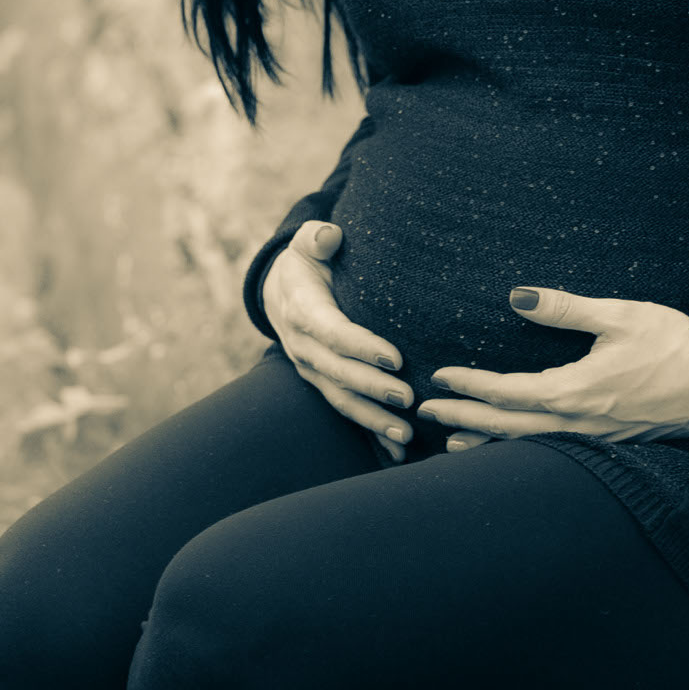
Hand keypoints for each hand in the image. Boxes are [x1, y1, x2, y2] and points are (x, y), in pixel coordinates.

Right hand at [261, 222, 416, 462]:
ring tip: (405, 436)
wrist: (280, 292)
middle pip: (339, 373)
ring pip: (342, 400)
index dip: (361, 346)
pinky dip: (370, 434)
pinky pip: (346, 410)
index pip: (333, 332)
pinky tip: (396, 453)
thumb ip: (316, 238)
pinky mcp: (322, 384)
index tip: (395, 356)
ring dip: (372, 420)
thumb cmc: (307, 262)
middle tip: (408, 399)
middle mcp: (303, 346)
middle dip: (373, 389)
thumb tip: (329, 236)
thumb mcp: (306, 244)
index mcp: (302, 310)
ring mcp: (311, 370)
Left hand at [420, 287, 688, 451]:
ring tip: (453, 444)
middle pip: (508, 427)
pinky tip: (511, 447)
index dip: (470, 386)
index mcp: (577, 390)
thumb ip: (565, 308)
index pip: (508, 392)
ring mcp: (596, 438)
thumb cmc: (677, 342)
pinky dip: (522, 449)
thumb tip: (516, 297)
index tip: (440, 378)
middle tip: (425, 415)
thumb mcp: (620, 315)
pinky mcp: (612, 442)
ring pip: (530, 445)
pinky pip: (555, 450)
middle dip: (464, 420)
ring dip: (488, 442)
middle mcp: (581, 422)